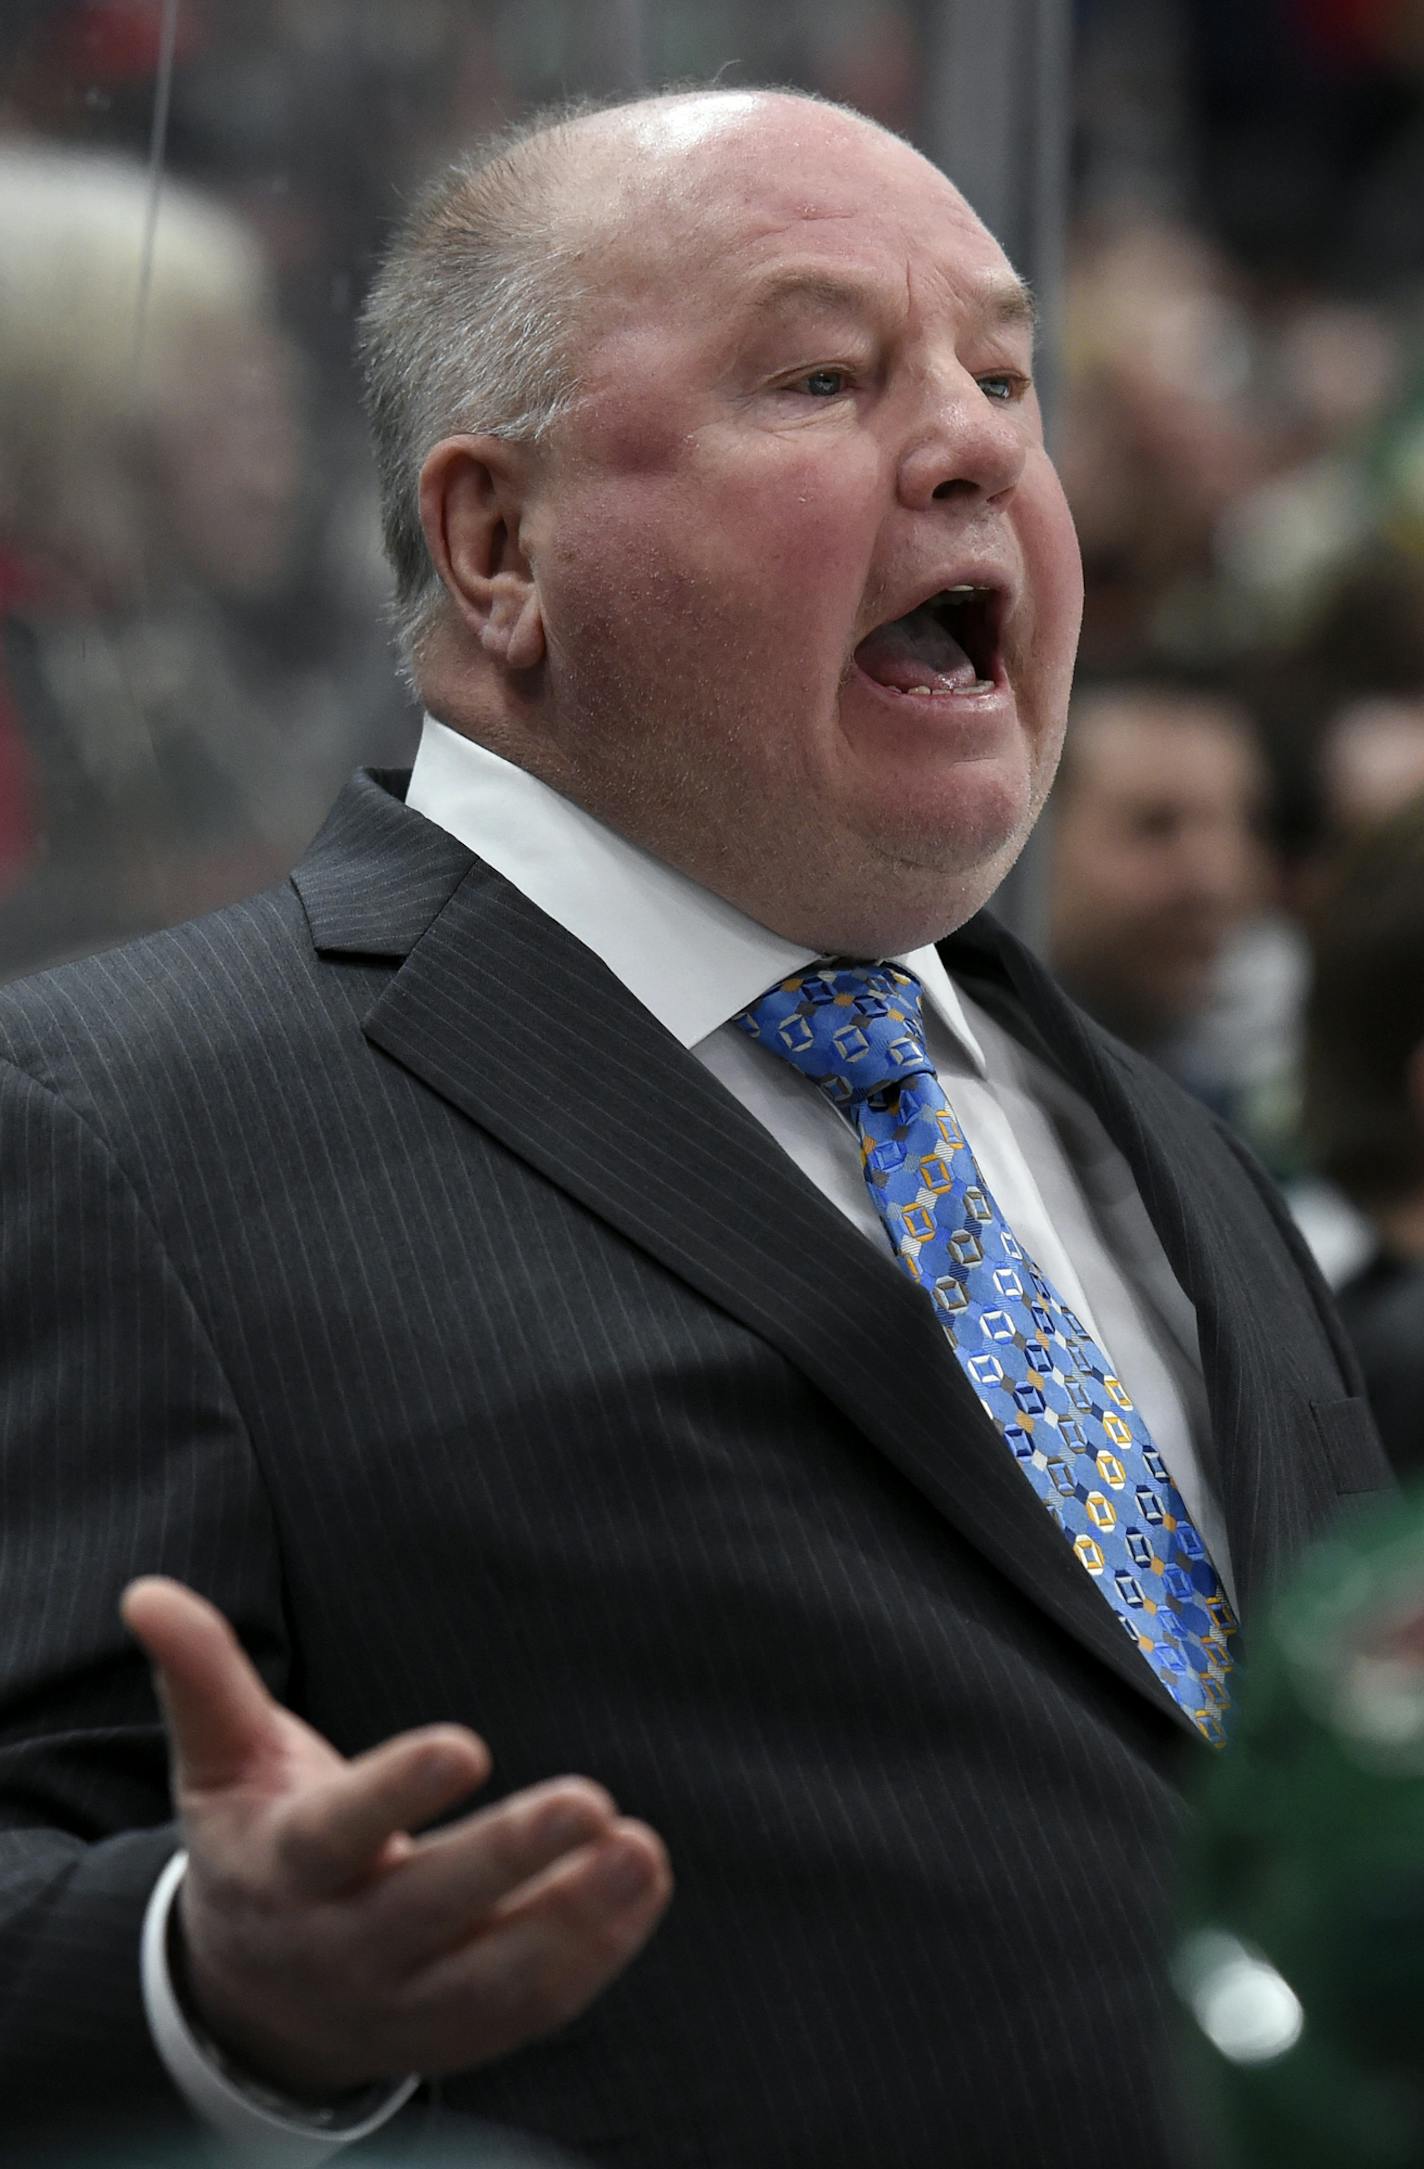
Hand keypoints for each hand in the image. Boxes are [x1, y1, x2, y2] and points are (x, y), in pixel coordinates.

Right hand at [122, 1577, 670, 2098]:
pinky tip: (642, 1883)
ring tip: (639, 1851)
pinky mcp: (459, 2034)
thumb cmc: (259, 1842)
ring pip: (492, 1976)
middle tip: (591, 1798)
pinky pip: (533, 2007)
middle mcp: (342, 1945)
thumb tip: (148, 1592)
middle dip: (511, 1857)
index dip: (398, 1790)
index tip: (466, 1742)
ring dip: (575, 1918)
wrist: (253, 1999)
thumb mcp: (222, 1764)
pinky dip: (597, 1951)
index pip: (340, 1833)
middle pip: (430, 1909)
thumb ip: (203, 1679)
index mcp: (285, 1869)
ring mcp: (404, 2003)